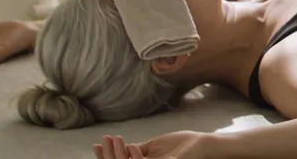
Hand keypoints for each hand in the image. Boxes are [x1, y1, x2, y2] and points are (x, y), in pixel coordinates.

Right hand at [93, 131, 217, 158]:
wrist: (201, 143)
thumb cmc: (180, 145)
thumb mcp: (153, 147)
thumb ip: (137, 150)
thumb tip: (120, 148)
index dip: (105, 157)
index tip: (95, 145)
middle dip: (108, 156)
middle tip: (104, 139)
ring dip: (119, 155)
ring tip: (116, 139)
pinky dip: (134, 157)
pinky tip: (131, 146)